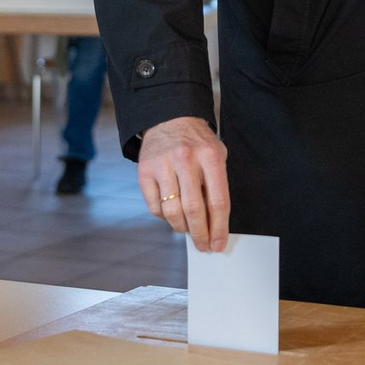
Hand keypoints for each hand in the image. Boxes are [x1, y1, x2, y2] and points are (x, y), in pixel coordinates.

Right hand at [138, 116, 229, 252]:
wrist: (170, 118)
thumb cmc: (198, 142)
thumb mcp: (216, 155)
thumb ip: (217, 185)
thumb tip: (216, 223)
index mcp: (210, 156)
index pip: (218, 201)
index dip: (219, 227)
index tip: (218, 244)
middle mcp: (187, 160)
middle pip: (194, 210)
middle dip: (200, 234)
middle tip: (203, 246)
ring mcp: (163, 166)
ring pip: (172, 212)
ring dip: (182, 228)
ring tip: (188, 230)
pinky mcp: (145, 172)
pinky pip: (154, 207)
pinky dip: (164, 217)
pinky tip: (172, 214)